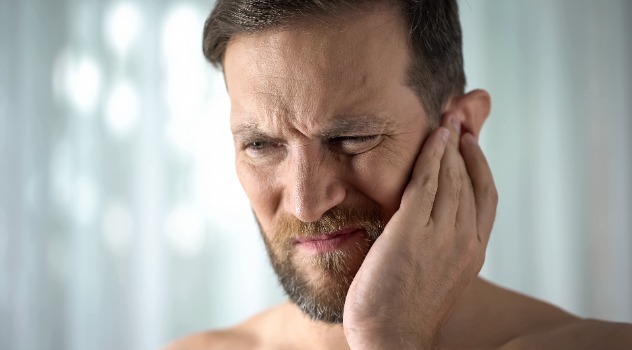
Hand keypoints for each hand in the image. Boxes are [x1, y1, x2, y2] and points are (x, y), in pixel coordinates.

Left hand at [343, 115, 497, 348]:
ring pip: (452, 177)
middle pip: (472, 180)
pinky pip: (427, 182)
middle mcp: (465, 240)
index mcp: (473, 252)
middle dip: (466, 146)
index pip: (485, 198)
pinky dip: (432, 156)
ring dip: (449, 144)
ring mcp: (441, 235)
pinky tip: (432, 139)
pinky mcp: (412, 230)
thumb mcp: (434, 274)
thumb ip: (438, 244)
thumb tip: (431, 222)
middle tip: (458, 119)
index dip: (480, 166)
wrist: (391, 338)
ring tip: (446, 121)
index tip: (470, 144)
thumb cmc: (404, 310)